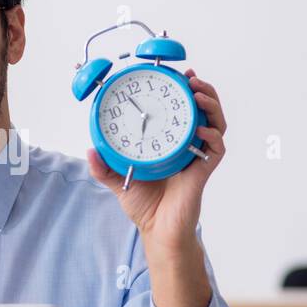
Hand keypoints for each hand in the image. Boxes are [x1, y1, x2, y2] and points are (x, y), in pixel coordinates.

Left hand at [86, 70, 225, 250]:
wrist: (158, 230)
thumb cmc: (143, 205)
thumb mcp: (119, 180)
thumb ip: (104, 167)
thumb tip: (89, 151)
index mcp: (172, 143)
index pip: (184, 111)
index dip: (185, 93)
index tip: (180, 76)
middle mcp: (188, 147)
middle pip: (206, 112)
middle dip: (203, 91)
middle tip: (192, 80)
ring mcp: (198, 157)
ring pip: (216, 124)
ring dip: (211, 106)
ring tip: (199, 95)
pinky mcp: (203, 171)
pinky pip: (216, 148)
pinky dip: (212, 135)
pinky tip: (202, 128)